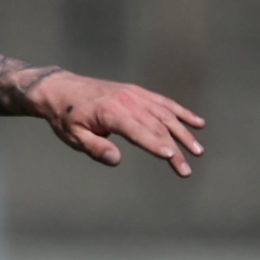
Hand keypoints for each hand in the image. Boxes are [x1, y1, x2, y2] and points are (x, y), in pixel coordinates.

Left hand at [27, 71, 205, 176]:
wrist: (61, 89)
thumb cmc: (66, 117)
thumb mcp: (73, 136)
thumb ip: (95, 148)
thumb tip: (117, 160)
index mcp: (111, 113)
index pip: (137, 131)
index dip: (154, 144)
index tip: (171, 157)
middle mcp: (127, 101)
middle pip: (156, 127)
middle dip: (174, 149)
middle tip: (185, 170)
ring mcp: (135, 95)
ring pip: (166, 115)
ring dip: (184, 133)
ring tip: (198, 151)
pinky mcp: (138, 93)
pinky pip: (164, 103)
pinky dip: (182, 113)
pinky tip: (198, 123)